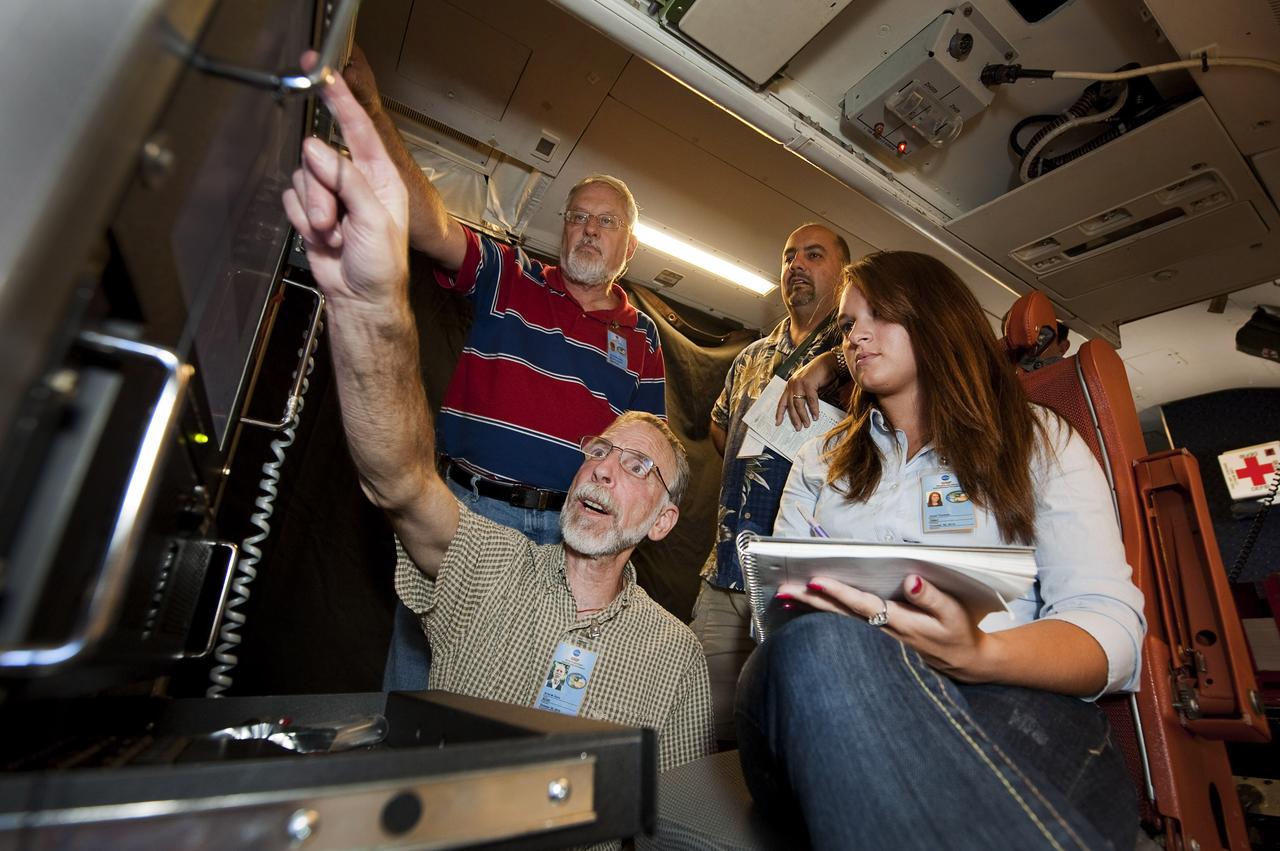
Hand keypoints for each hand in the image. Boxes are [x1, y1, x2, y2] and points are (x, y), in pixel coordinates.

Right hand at [282, 51, 408, 311]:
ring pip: (302, 179)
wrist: (361, 298)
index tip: (326, 76)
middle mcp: (355, 180)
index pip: (358, 129)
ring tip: (332, 236)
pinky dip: (301, 221)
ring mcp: (331, 195)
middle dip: (319, 191)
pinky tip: (321, 238)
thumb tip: (319, 150)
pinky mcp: (311, 210)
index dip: (341, 102)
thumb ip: (348, 181)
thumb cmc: (381, 266)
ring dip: (312, 212)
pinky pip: (291, 200)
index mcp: (381, 176)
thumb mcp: (374, 220)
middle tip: (331, 221)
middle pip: (318, 157)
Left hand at [775, 351, 835, 429]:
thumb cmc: (818, 375)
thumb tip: (802, 412)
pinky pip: (810, 400)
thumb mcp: (806, 385)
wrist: (828, 363)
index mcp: (790, 385)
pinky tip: (815, 416)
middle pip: (790, 405)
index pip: (782, 401)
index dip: (780, 413)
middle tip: (798, 428)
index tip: (778, 423)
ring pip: (799, 404)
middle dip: (794, 418)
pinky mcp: (808, 383)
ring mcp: (799, 383)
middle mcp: (792, 384)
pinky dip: (814, 409)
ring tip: (807, 424)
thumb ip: (802, 395)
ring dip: (803, 416)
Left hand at [776, 574, 992, 681]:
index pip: (863, 605)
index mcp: (901, 623)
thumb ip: (931, 596)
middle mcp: (883, 634)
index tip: (816, 582)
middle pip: (840, 616)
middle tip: (784, 590)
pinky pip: (843, 630)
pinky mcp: (875, 645)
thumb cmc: (958, 632)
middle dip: (811, 602)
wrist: (964, 662)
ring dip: (811, 611)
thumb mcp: (953, 612)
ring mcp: (876, 642)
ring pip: (837, 624)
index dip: (839, 594)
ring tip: (785, 598)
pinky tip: (806, 612)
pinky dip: (822, 621)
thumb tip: (911, 581)